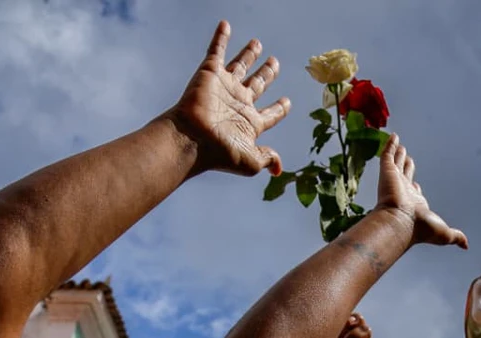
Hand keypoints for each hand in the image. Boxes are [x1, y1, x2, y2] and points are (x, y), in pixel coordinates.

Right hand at [165, 21, 291, 176]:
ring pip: (241, 65)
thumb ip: (268, 158)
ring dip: (249, 54)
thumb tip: (279, 168)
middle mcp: (238, 103)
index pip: (270, 114)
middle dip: (267, 74)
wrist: (193, 139)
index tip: (288, 101)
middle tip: (275, 62)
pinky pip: (216, 50)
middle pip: (257, 84)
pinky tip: (226, 25)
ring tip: (258, 43)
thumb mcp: (251, 161)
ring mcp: (225, 87)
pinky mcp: (210, 74)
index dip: (280, 108)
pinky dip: (221, 37)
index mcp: (250, 123)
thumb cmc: (220, 153)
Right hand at [376, 135, 468, 249]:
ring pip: (396, 163)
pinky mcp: (387, 172)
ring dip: (397, 153)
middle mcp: (403, 191)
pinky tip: (393, 136)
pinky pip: (388, 154)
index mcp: (415, 203)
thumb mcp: (444, 233)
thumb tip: (466, 245)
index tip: (414, 182)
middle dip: (406, 165)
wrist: (400, 224)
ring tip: (398, 143)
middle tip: (406, 156)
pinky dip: (389, 145)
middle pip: (405, 174)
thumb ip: (456, 237)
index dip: (414, 185)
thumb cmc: (421, 230)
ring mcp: (394, 181)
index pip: (414, 191)